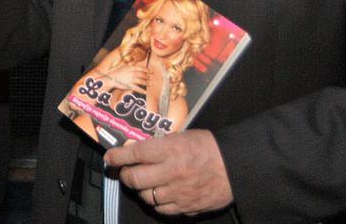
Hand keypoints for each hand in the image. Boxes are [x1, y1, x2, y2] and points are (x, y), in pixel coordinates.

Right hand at [103, 64, 148, 92]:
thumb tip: (135, 63)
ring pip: (141, 81)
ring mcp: (131, 79)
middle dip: (148, 76)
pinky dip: (142, 90)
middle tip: (152, 78)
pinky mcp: (129, 85)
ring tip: (150, 84)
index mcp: (131, 68)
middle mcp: (132, 73)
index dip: (147, 70)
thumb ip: (130, 65)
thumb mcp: (124, 66)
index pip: (141, 68)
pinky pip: (137, 88)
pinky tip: (145, 92)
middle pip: (142, 75)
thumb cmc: (118, 72)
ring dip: (146, 82)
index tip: (151, 71)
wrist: (112, 78)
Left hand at [104, 129, 233, 216]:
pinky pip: (161, 209)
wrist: (234, 167)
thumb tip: (138, 150)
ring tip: (145, 182)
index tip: (110, 157)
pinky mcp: (185, 207)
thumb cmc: (209, 147)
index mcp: (170, 149)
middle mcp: (170, 171)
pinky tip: (159, 194)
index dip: (118, 156)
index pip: (135, 153)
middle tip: (125, 171)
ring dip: (141, 189)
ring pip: (146, 196)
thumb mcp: (183, 136)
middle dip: (126, 175)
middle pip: (135, 178)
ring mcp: (177, 192)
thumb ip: (161, 144)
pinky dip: (157, 202)